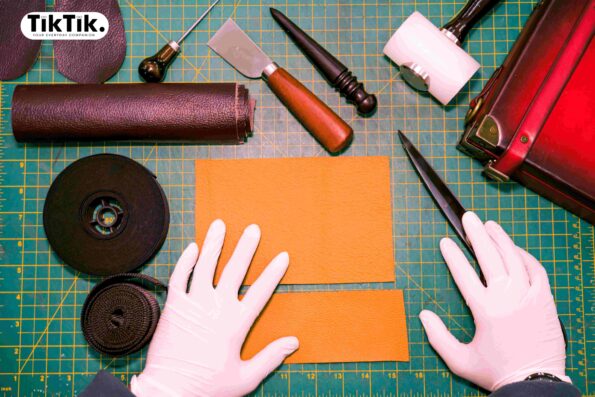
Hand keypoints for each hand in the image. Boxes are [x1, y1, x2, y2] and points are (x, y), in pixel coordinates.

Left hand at [131, 220, 298, 396]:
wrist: (169, 391)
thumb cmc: (207, 387)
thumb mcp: (245, 378)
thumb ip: (270, 358)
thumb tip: (294, 342)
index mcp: (235, 324)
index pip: (260, 292)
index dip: (273, 273)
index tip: (282, 256)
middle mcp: (216, 308)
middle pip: (234, 270)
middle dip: (246, 247)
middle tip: (253, 229)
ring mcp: (193, 304)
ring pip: (205, 266)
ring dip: (214, 244)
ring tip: (220, 225)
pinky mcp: (174, 307)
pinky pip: (179, 277)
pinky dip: (186, 261)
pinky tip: (193, 247)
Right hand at [419, 212, 568, 390]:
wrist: (535, 384)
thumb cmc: (495, 372)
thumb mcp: (460, 360)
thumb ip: (438, 337)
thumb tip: (423, 314)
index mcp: (485, 309)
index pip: (464, 274)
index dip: (452, 255)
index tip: (445, 241)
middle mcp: (507, 297)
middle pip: (490, 257)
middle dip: (477, 235)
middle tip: (469, 217)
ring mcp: (529, 296)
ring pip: (514, 258)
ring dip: (501, 239)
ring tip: (490, 225)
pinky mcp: (545, 300)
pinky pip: (536, 270)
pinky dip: (525, 257)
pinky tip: (515, 249)